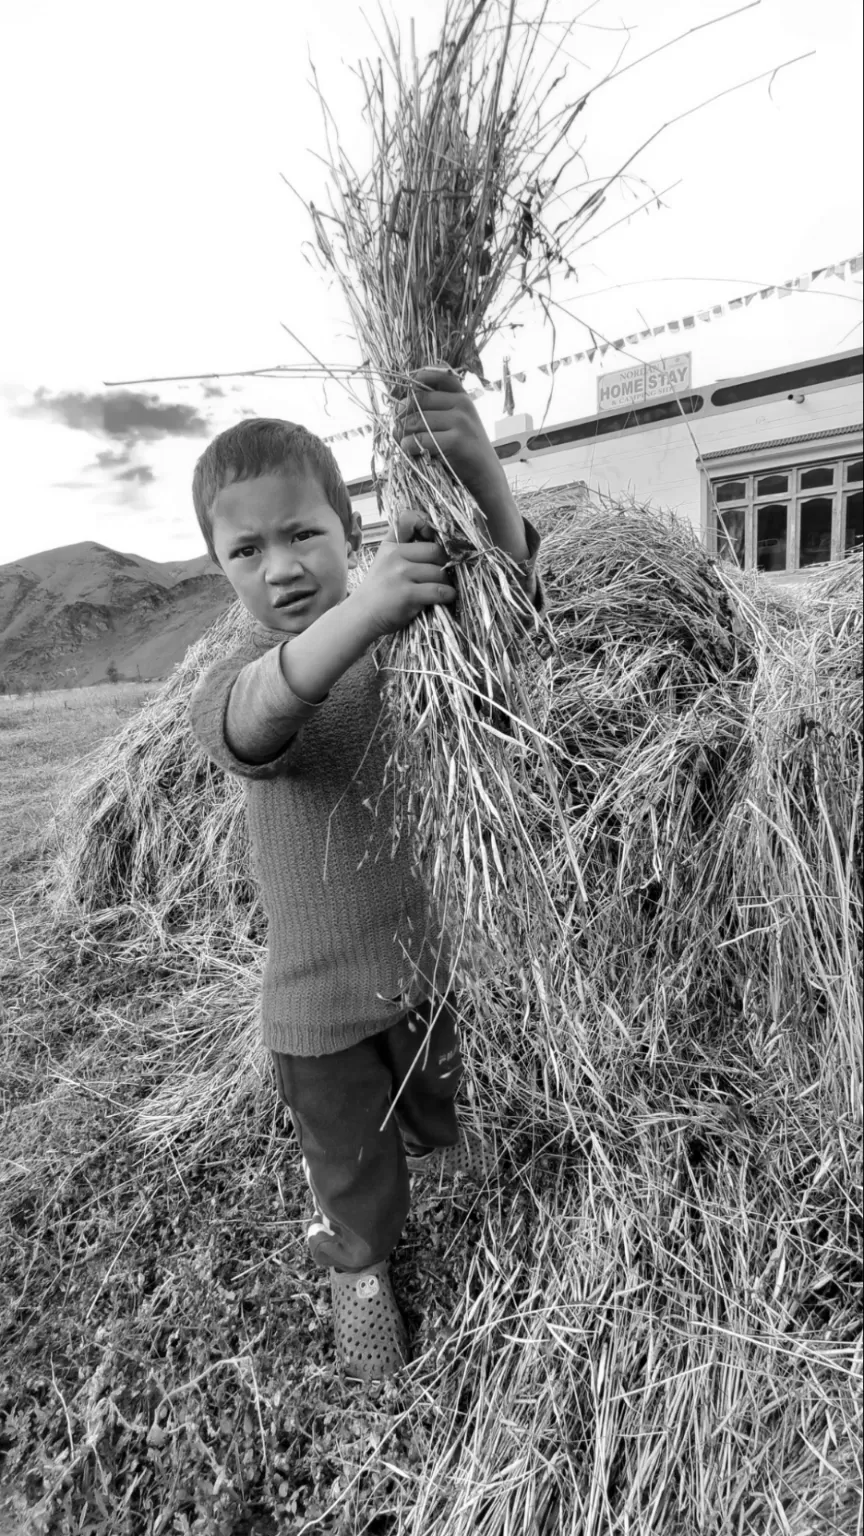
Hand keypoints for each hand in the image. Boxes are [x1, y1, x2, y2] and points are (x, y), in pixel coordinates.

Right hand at [353, 509, 456, 637]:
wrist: (361, 616)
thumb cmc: (379, 590)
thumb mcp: (385, 562)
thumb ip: (403, 548)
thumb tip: (437, 543)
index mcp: (390, 546)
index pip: (409, 519)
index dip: (427, 525)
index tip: (432, 538)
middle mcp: (394, 556)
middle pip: (435, 550)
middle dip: (445, 563)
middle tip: (445, 573)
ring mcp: (400, 574)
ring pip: (439, 572)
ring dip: (447, 582)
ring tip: (444, 588)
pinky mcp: (407, 594)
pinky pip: (439, 590)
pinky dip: (448, 594)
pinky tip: (447, 597)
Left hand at [392, 366, 506, 505]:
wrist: (486, 477)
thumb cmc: (463, 452)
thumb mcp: (455, 425)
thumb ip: (433, 412)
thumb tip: (396, 411)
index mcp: (462, 396)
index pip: (438, 375)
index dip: (417, 379)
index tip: (405, 396)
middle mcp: (463, 404)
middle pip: (419, 401)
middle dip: (402, 415)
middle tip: (397, 429)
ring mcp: (461, 421)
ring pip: (416, 420)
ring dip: (403, 433)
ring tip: (404, 443)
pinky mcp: (457, 440)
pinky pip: (421, 439)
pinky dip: (409, 446)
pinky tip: (410, 451)